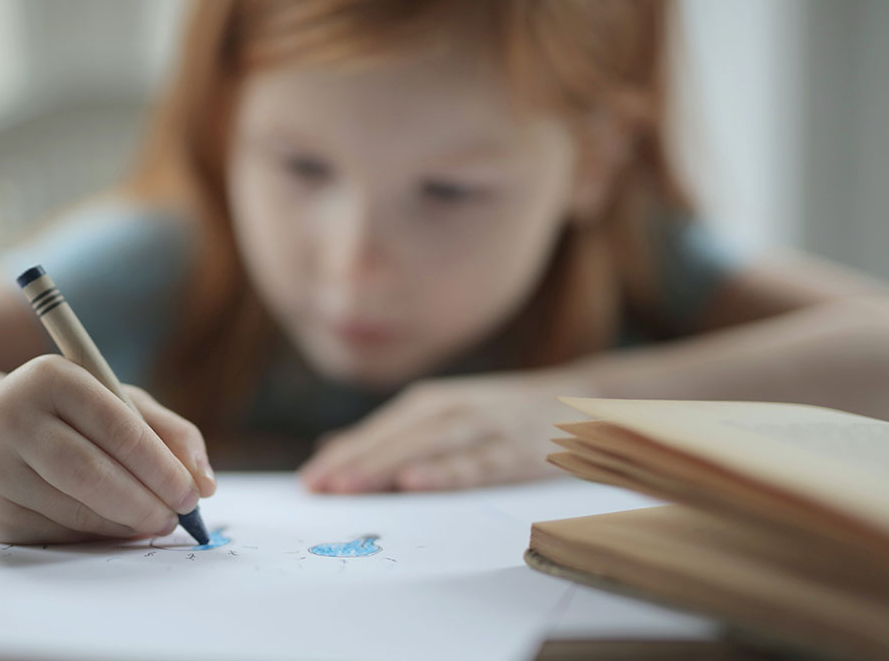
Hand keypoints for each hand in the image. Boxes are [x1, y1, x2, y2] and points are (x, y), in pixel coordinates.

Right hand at [0, 355, 216, 543]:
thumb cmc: (68, 418)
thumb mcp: (118, 403)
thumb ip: (168, 432)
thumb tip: (204, 481)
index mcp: (49, 377)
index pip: (117, 427)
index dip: (161, 466)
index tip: (194, 493)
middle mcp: (10, 417)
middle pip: (92, 472)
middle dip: (146, 502)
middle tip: (177, 518)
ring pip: (76, 509)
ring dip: (126, 524)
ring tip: (153, 521)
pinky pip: (58, 533)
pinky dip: (96, 535)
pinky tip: (111, 526)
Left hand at [299, 373, 592, 493]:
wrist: (580, 400)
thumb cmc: (501, 414)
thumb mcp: (444, 414)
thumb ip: (391, 434)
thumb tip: (331, 447)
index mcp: (431, 403)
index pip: (377, 431)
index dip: (342, 455)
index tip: (308, 482)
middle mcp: (453, 409)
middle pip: (396, 438)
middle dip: (354, 463)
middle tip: (318, 488)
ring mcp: (486, 427)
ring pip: (428, 447)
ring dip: (386, 466)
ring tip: (349, 487)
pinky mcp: (516, 450)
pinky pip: (476, 463)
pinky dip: (445, 471)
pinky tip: (415, 483)